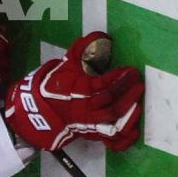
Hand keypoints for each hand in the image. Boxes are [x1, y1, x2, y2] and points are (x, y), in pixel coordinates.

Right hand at [0, 32, 143, 152]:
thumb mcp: (64, 66)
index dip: (118, 78)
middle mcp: (85, 110)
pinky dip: (124, 139)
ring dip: (129, 113)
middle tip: (138, 81)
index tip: (129, 69)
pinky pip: (111, 142)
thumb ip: (80, 50)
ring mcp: (89, 125)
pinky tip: (134, 130)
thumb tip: (99, 34)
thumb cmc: (54, 87)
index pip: (102, 86)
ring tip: (139, 102)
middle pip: (111, 105)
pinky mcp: (92, 135)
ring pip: (114, 123)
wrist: (38, 113)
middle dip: (127, 92)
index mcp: (77, 93)